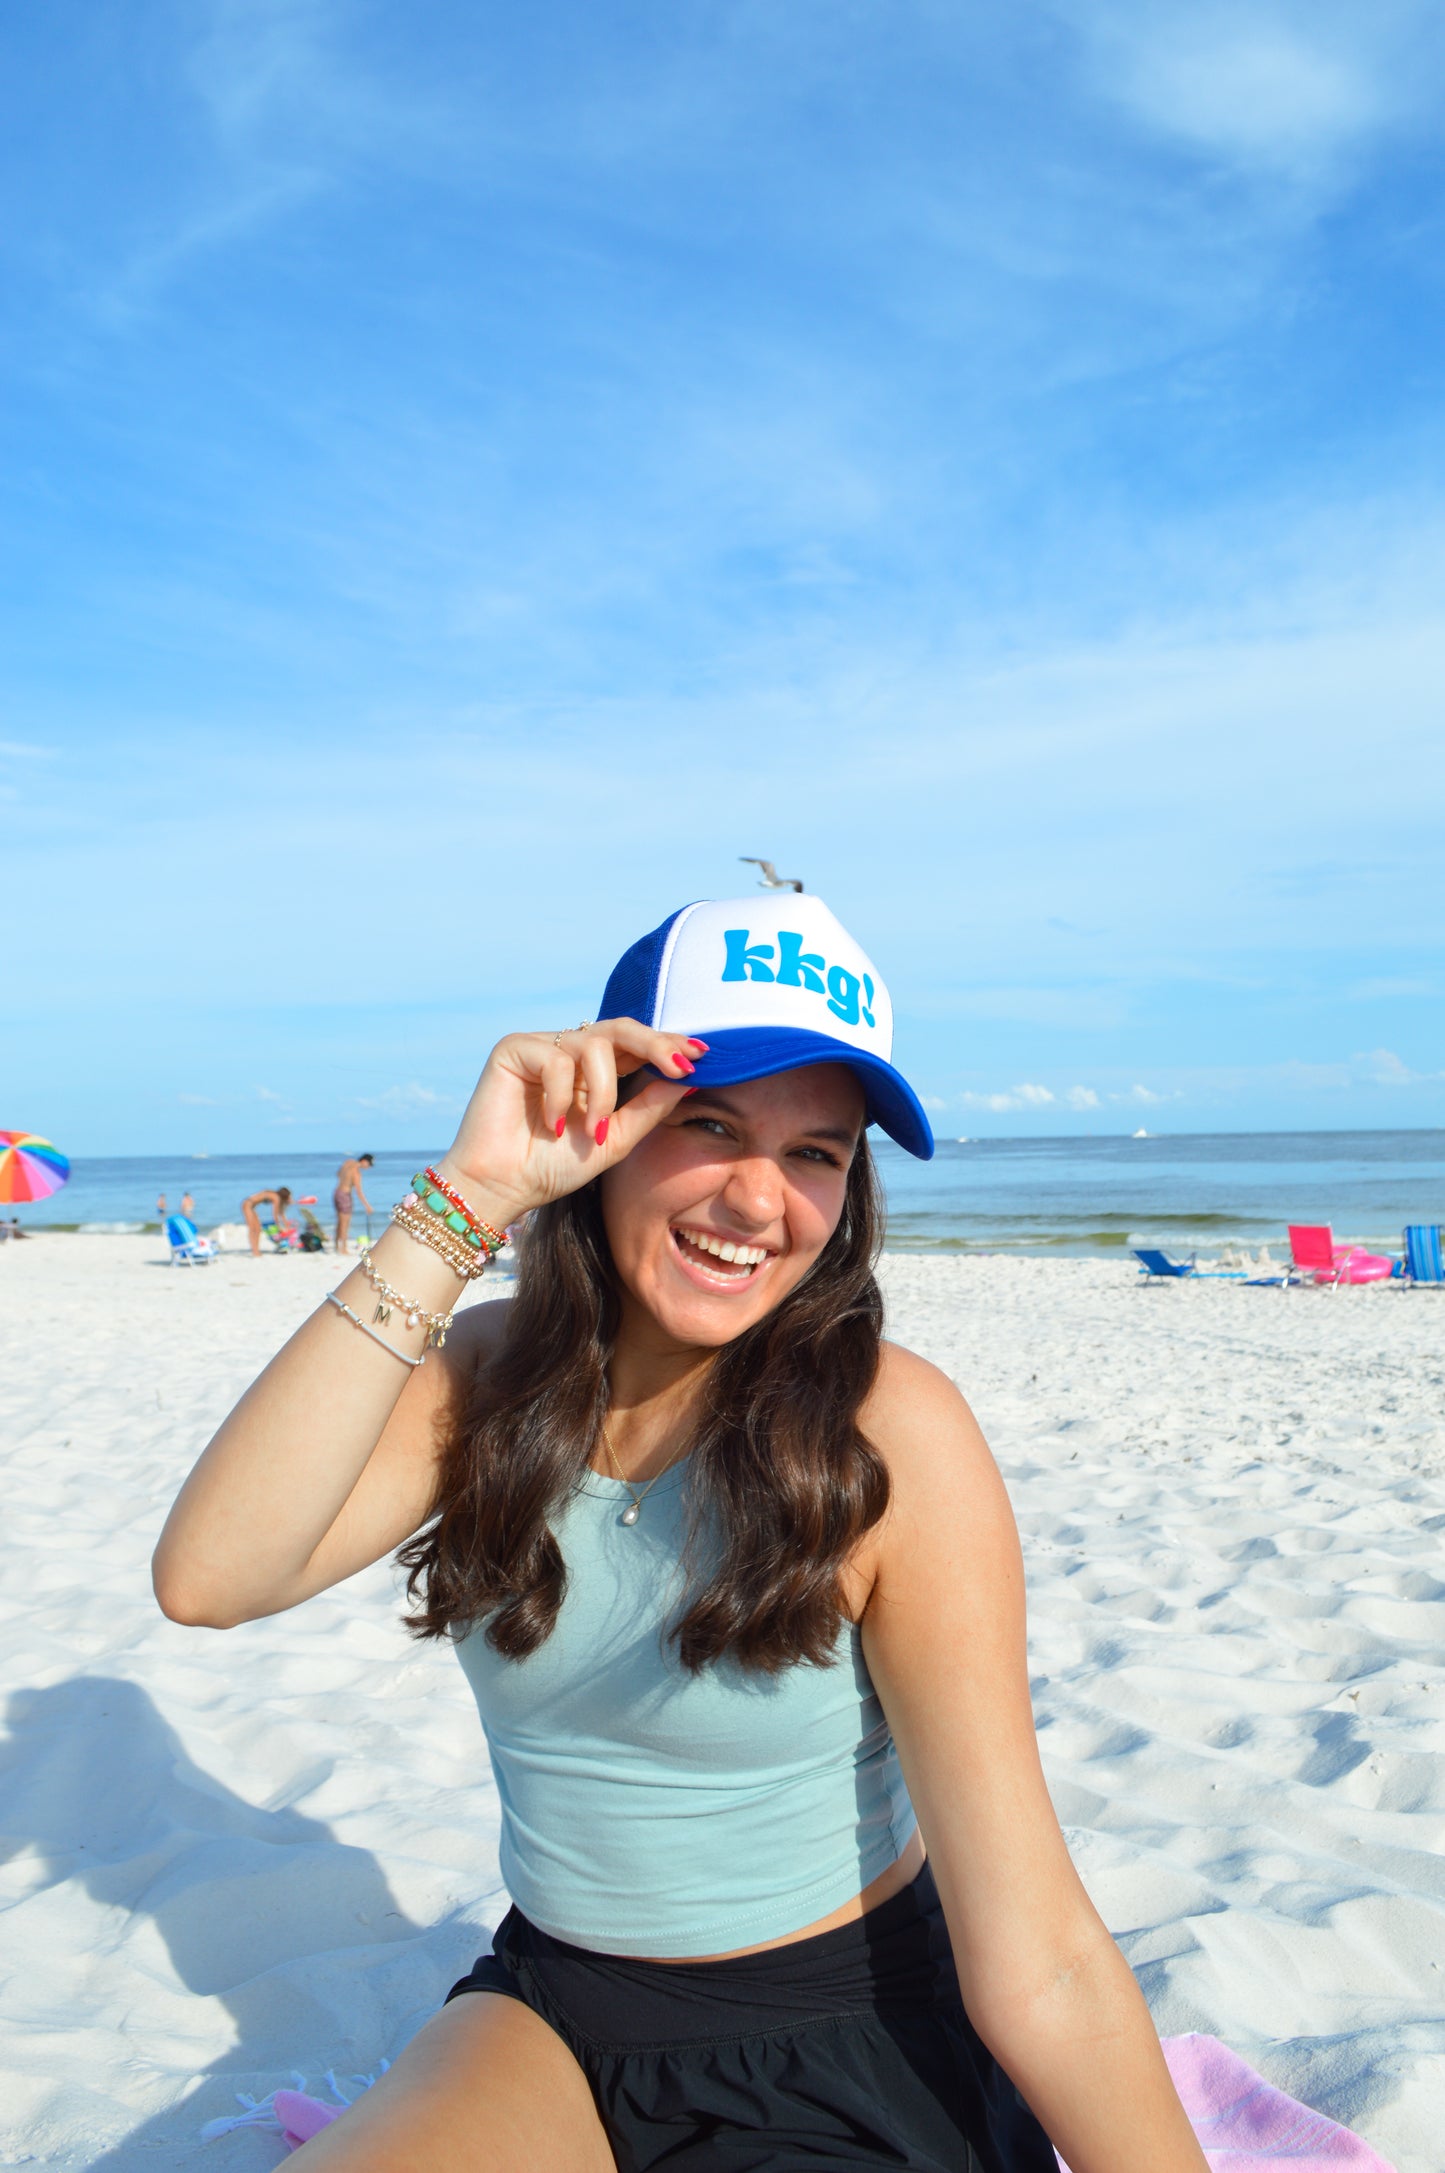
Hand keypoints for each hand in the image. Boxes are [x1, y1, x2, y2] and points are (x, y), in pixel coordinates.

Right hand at [436, 1018, 705, 1229]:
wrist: (504, 1187)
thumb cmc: (554, 1167)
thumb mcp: (615, 1139)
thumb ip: (649, 1108)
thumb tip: (690, 1078)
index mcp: (597, 1070)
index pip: (637, 1045)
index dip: (668, 1046)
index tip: (705, 1055)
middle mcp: (571, 1052)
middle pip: (621, 1028)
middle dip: (656, 1045)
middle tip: (681, 1064)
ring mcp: (543, 1047)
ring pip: (594, 1044)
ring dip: (602, 1090)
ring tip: (592, 1128)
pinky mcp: (514, 1049)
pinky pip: (556, 1058)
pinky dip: (561, 1096)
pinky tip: (551, 1124)